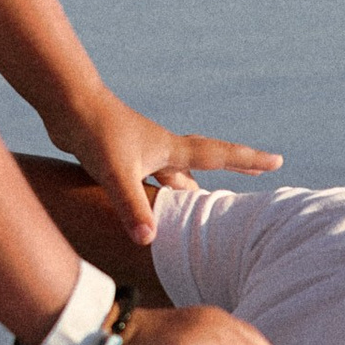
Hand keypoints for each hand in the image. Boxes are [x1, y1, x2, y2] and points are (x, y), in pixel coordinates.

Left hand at [43, 90, 280, 249]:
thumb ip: (132, 207)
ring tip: (202, 208)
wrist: (66, 102)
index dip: (249, 161)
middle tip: (254, 181)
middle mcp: (161, 150)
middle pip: (202, 167)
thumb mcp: (116, 173)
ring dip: (189, 190)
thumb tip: (149, 241)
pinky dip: (157, 193)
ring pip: (174, 177)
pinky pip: (148, 180)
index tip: (277, 161)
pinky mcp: (121, 157)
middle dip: (228, 173)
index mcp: (170, 149)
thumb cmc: (94, 132)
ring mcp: (141, 152)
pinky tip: (150, 203)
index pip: (220, 156)